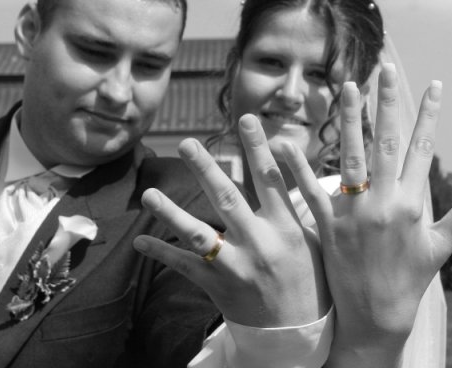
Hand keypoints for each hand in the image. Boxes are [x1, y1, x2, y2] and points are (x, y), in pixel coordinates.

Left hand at [133, 114, 330, 327]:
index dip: (258, 147)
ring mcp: (237, 266)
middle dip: (205, 169)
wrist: (300, 333)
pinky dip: (161, 253)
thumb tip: (290, 167)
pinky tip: (139, 242)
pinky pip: (185, 267)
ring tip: (149, 193)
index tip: (246, 119)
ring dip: (171, 213)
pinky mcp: (218, 286)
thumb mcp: (313, 240)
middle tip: (186, 143)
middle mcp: (260, 243)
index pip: (271, 179)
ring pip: (199, 235)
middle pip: (228, 199)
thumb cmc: (309, 279)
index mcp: (286, 227)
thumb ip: (297, 207)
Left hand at [282, 64, 451, 365]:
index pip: (424, 149)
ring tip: (346, 87)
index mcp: (415, 204)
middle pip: (387, 143)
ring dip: (349, 120)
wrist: (377, 314)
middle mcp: (385, 202)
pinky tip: (284, 142)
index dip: (430, 115)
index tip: (434, 85)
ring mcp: (355, 212)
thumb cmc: (412, 278)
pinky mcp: (328, 225)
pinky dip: (297, 167)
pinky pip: (311, 191)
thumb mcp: (442, 245)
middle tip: (384, 70)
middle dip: (387, 103)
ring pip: (352, 157)